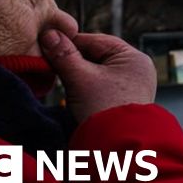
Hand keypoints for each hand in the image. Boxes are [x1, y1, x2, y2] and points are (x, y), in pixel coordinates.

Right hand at [39, 30, 156, 121]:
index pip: (96, 41)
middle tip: (48, 61)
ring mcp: (131, 88)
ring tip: (58, 77)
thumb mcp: (80, 79)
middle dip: (72, 60)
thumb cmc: (104, 110)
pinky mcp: (122, 103)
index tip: (46, 43)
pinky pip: (99, 88)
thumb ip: (64, 55)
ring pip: (96, 73)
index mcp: (134, 58)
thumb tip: (49, 34)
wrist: (118, 149)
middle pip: (96, 57)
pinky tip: (70, 93)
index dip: (70, 42)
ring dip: (76, 75)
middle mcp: (136, 71)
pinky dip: (84, 88)